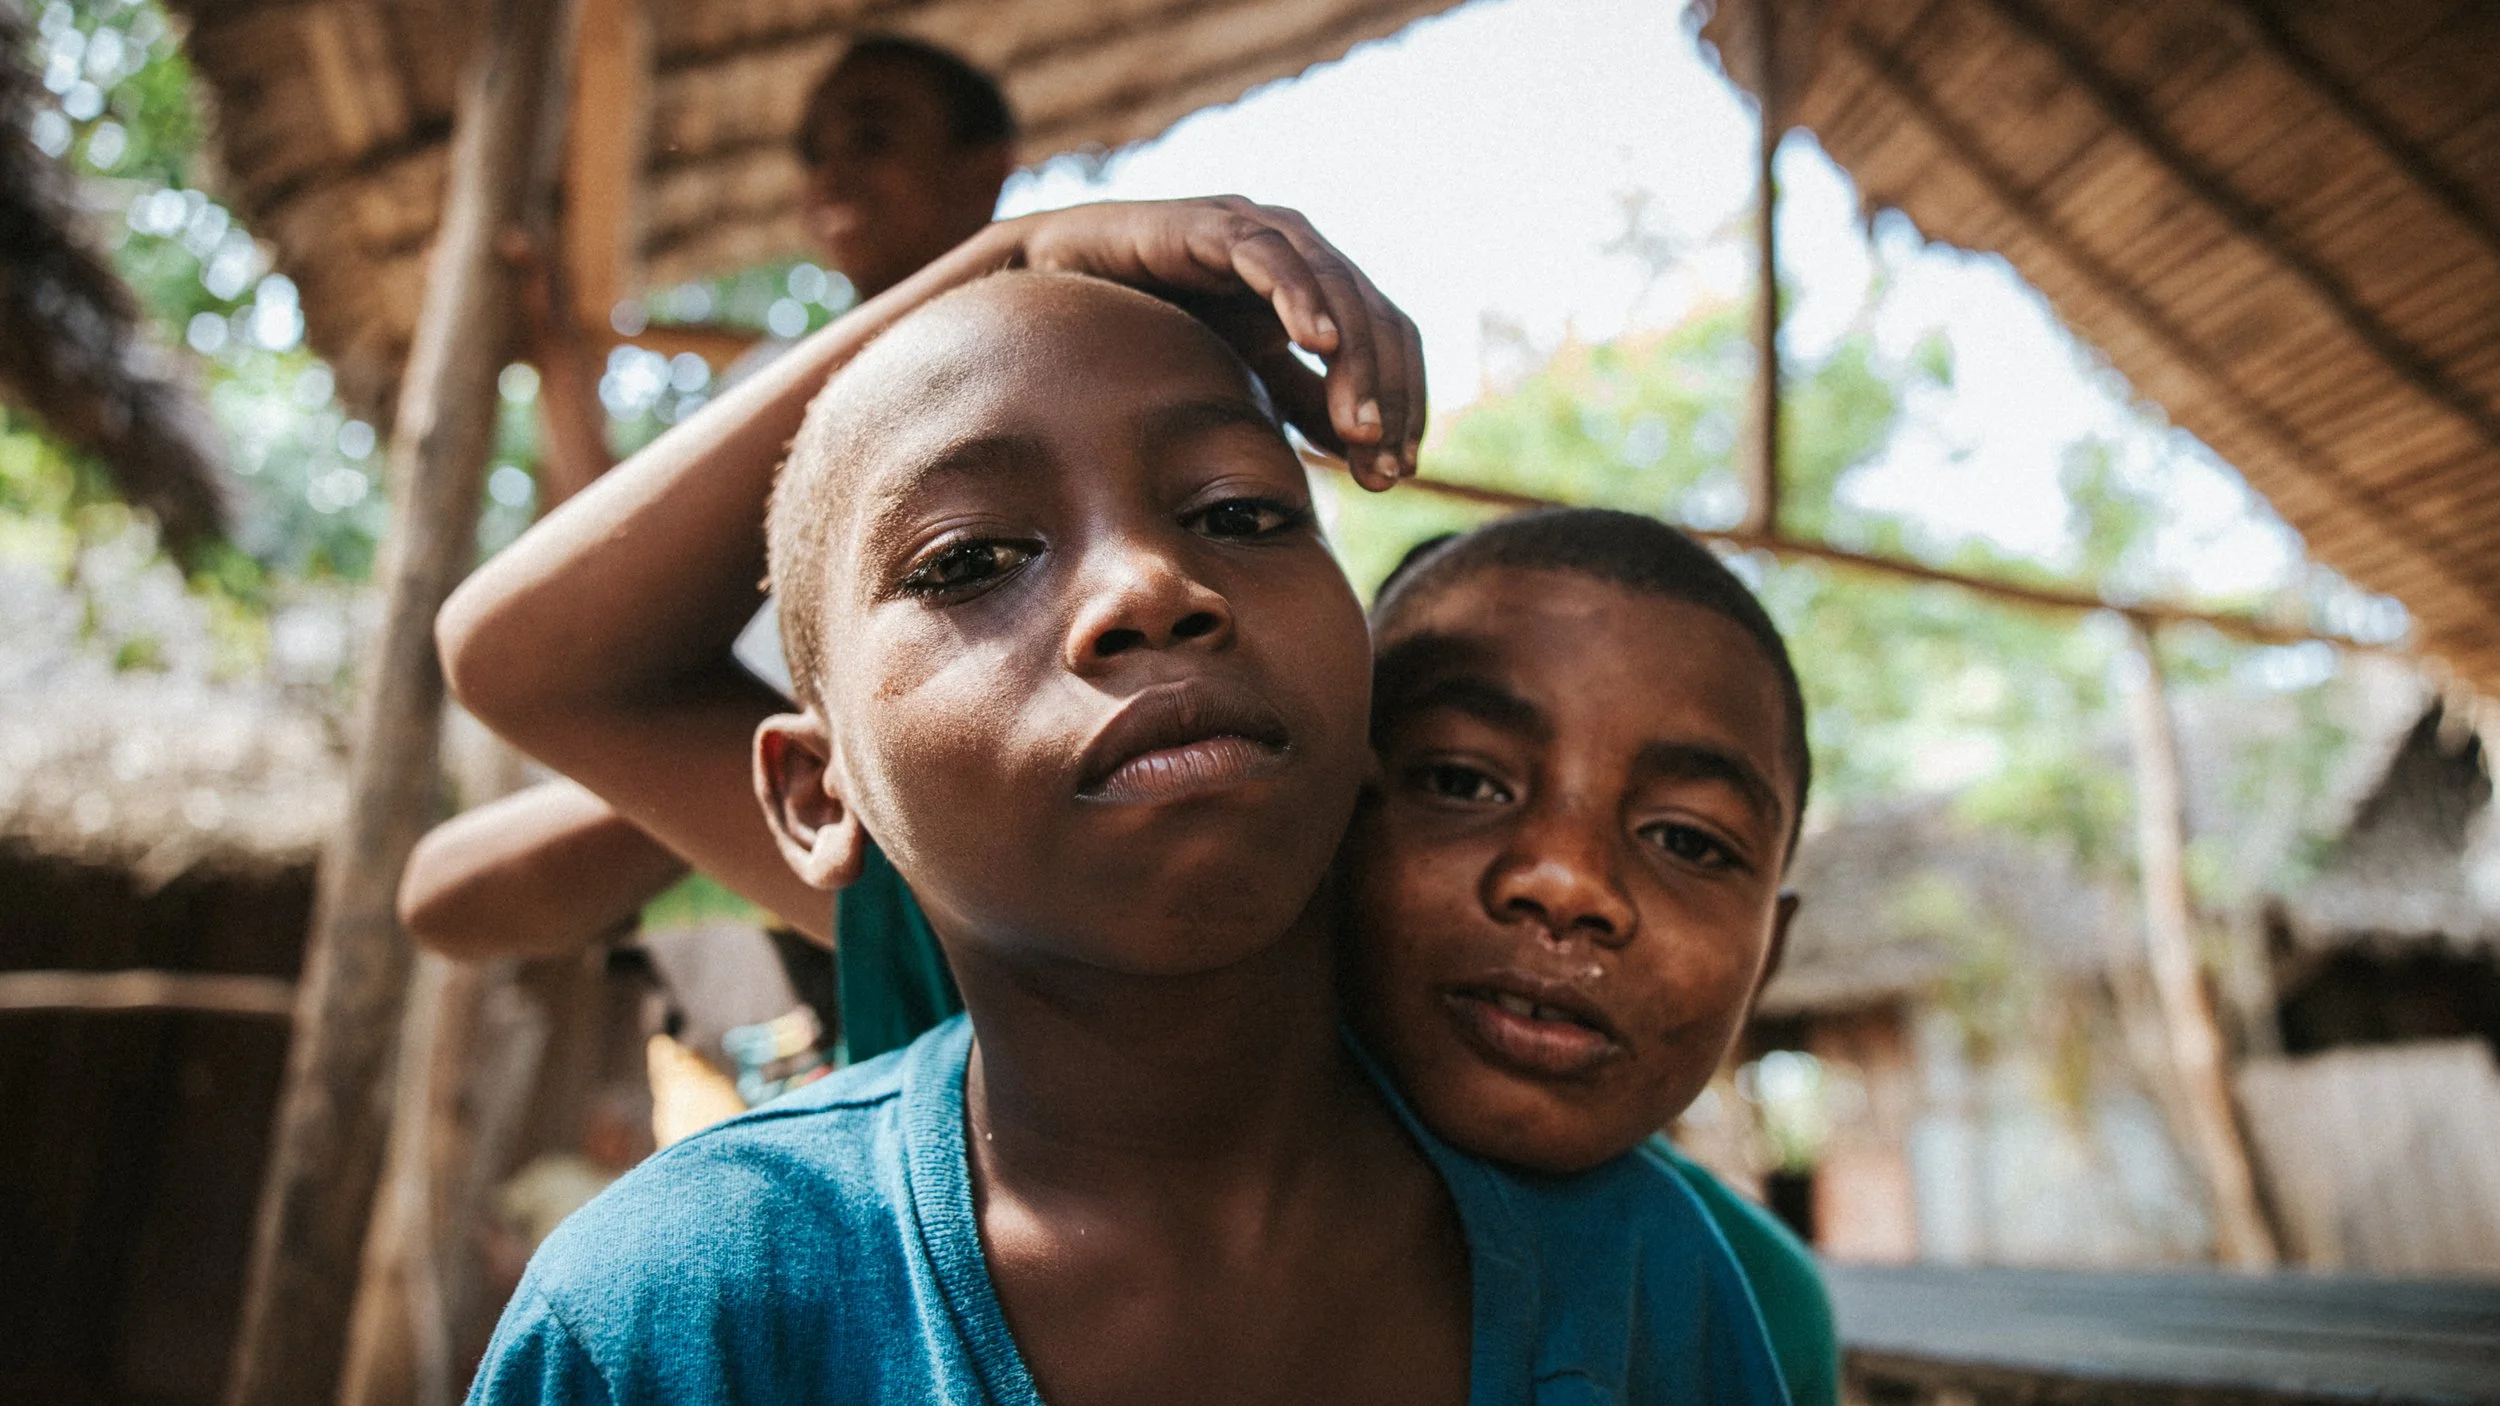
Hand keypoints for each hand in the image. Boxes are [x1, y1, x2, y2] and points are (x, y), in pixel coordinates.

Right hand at [1001, 198, 1423, 488]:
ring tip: (1361, 428)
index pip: (1388, 347)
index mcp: (1316, 297)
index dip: (1403, 406)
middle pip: (1375, 321)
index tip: (1395, 472)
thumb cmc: (1147, 334)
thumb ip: (1303, 408)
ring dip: (1356, 361)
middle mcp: (1298, 259)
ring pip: (1336, 290)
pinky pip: (1270, 257)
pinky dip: (1300, 296)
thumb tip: (1366, 456)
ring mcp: (1258, 235)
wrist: (1050, 292)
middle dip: (1387, 396)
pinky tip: (1318, 344)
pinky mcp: (1211, 224)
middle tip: (1386, 465)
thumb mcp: (1242, 384)